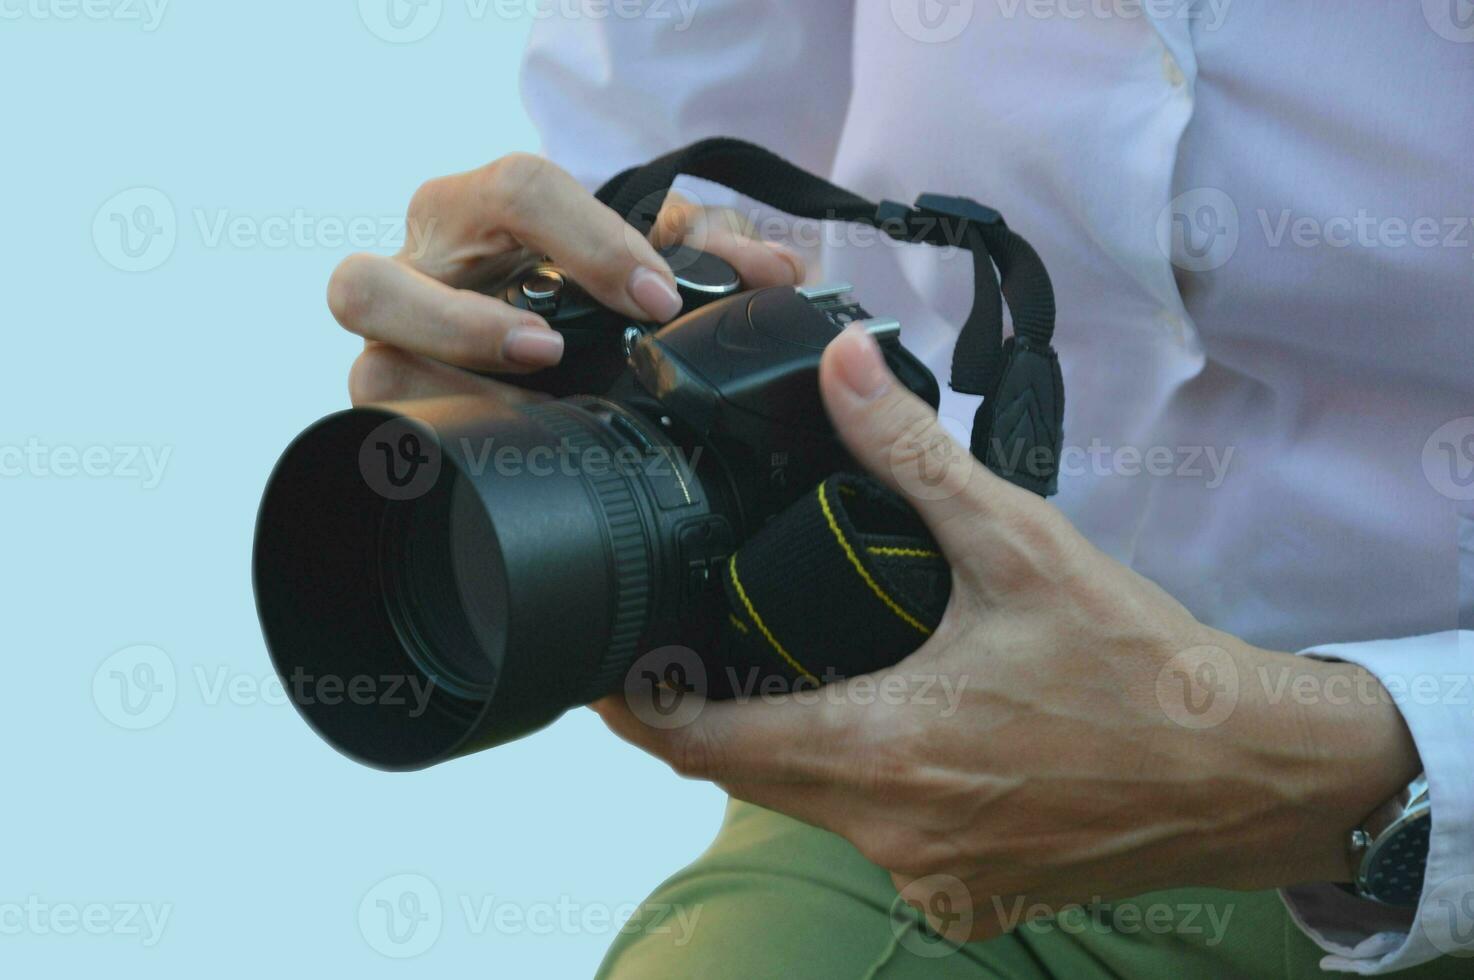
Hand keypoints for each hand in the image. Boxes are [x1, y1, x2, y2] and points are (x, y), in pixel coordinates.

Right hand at [326, 154, 803, 405]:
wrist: (543, 339)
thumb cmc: (588, 285)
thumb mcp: (649, 259)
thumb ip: (709, 254)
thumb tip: (777, 275)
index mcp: (481, 209)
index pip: (518, 188)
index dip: (590, 241)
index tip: (658, 298)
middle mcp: (416, 269)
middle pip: (373, 279)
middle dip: (460, 323)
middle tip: (548, 353)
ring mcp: (386, 344)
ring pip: (353, 371)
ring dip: (432, 386)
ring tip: (523, 405)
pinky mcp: (386, 403)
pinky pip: (379, 422)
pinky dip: (435, 435)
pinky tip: (499, 448)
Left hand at [593, 325, 1421, 942]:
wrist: (1248, 773)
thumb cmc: (1141, 669)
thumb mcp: (1018, 542)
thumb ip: (910, 453)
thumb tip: (840, 365)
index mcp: (880, 749)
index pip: (703, 744)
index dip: (636, 708)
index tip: (601, 670)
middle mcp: (889, 831)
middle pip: (748, 777)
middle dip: (706, 717)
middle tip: (687, 646)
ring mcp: (929, 877)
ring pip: (812, 809)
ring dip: (786, 746)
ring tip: (780, 670)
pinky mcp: (969, 896)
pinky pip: (879, 841)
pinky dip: (861, 787)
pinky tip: (891, 732)